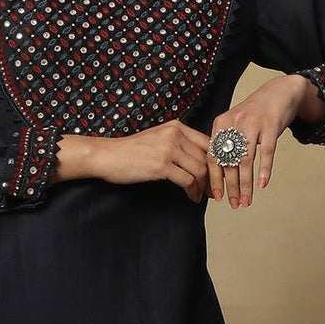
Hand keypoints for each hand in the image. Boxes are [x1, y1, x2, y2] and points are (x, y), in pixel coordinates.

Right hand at [92, 120, 210, 202]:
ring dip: (202, 187)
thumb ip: (178, 143)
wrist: (108, 156)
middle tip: (210, 190)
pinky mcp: (162, 165)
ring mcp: (168, 149)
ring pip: (199, 170)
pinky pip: (187, 180)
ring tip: (200, 196)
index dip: (215, 161)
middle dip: (211, 177)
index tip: (216, 175)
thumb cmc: (131, 151)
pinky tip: (190, 197)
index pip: (207, 143)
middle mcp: (175, 135)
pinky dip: (192, 191)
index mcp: (176, 127)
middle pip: (206, 158)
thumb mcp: (158, 138)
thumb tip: (199, 159)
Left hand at [207, 74, 307, 207]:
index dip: (214, 179)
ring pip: (245, 160)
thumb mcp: (235, 124)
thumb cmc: (256, 114)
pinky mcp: (271, 125)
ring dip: (246, 184)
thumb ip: (226, 144)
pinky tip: (262, 184)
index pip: (213, 157)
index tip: (217, 197)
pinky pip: (266, 152)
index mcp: (221, 125)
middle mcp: (234, 123)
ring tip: (247, 200)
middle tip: (234, 204)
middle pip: (228, 161)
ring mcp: (252, 123)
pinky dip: (264, 170)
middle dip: (230, 187)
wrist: (280, 92)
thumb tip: (219, 175)